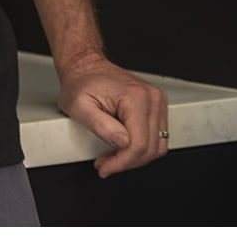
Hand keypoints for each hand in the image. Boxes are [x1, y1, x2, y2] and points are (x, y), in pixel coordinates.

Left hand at [55, 54, 169, 176]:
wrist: (87, 67)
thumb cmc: (81, 83)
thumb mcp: (79, 106)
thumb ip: (100, 125)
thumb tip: (121, 142)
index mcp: (135, 97)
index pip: (139, 144)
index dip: (121, 162)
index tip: (105, 167)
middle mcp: (152, 98)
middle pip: (150, 148)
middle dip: (126, 162)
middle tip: (106, 164)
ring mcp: (156, 101)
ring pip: (157, 146)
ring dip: (135, 158)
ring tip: (113, 156)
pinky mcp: (156, 106)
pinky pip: (157, 137)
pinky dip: (142, 148)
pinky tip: (123, 147)